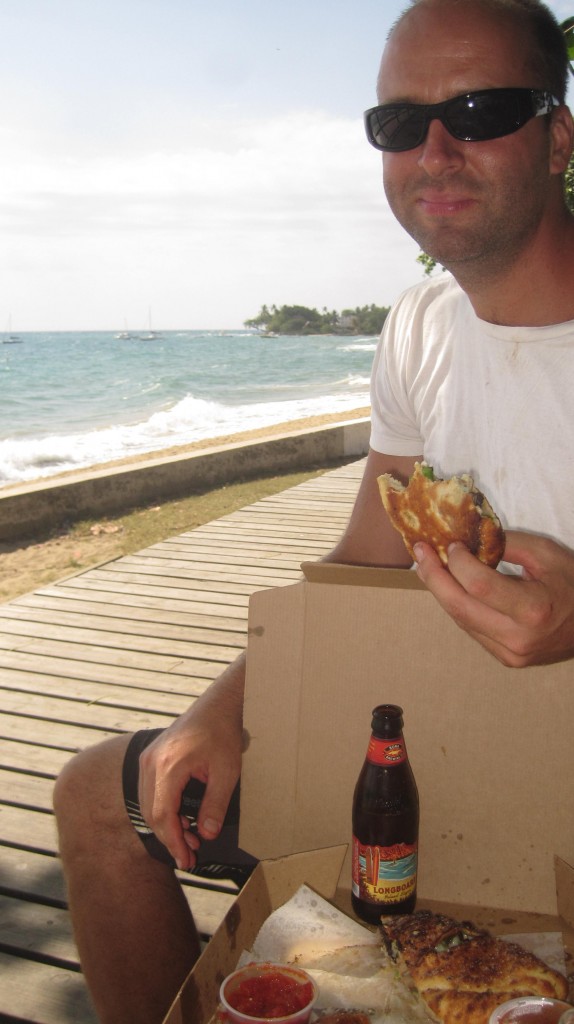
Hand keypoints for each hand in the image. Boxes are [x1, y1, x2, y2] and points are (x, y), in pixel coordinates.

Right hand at [137, 656, 245, 869]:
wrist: (217, 706)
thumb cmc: (223, 734)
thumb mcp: (227, 772)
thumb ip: (215, 804)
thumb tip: (206, 834)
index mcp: (168, 765)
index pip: (163, 815)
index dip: (173, 842)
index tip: (186, 860)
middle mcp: (151, 762)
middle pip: (152, 813)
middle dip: (170, 838)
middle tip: (189, 858)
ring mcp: (148, 758)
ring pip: (148, 804)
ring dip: (166, 826)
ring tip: (189, 841)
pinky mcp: (151, 757)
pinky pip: (150, 792)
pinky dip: (162, 810)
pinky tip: (181, 820)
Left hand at [413, 531, 573, 666]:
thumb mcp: (547, 555)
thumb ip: (507, 544)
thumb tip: (469, 536)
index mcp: (534, 610)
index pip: (479, 585)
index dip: (458, 563)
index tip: (452, 544)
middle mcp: (518, 638)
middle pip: (460, 607)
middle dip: (434, 577)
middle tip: (419, 553)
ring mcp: (511, 654)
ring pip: (461, 620)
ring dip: (441, 591)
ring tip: (428, 566)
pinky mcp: (507, 659)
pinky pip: (472, 629)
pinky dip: (459, 606)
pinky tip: (450, 587)